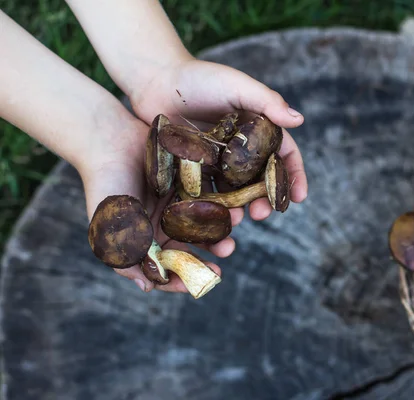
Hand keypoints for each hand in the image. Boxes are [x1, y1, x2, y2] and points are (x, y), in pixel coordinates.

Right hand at [81, 116, 243, 294]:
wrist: (108, 138)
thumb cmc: (104, 185)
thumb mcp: (108, 226)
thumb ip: (126, 258)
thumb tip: (148, 288)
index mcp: (150, 240)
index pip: (172, 267)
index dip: (188, 278)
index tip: (205, 281)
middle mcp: (169, 224)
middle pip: (197, 244)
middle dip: (215, 249)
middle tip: (228, 250)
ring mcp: (183, 200)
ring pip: (210, 219)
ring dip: (226, 222)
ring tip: (235, 218)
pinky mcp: (193, 178)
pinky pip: (214, 191)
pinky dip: (227, 196)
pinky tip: (237, 196)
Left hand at [128, 57, 307, 223]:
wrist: (155, 80)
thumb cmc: (200, 78)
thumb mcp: (237, 86)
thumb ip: (267, 102)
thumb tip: (299, 120)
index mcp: (259, 130)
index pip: (284, 155)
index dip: (293, 176)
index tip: (299, 198)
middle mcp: (241, 150)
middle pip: (260, 181)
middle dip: (265, 200)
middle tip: (262, 215)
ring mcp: (217, 162)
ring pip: (234, 191)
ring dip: (239, 208)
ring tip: (236, 218)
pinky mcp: (193, 170)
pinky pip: (204, 191)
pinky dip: (210, 206)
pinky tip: (210, 216)